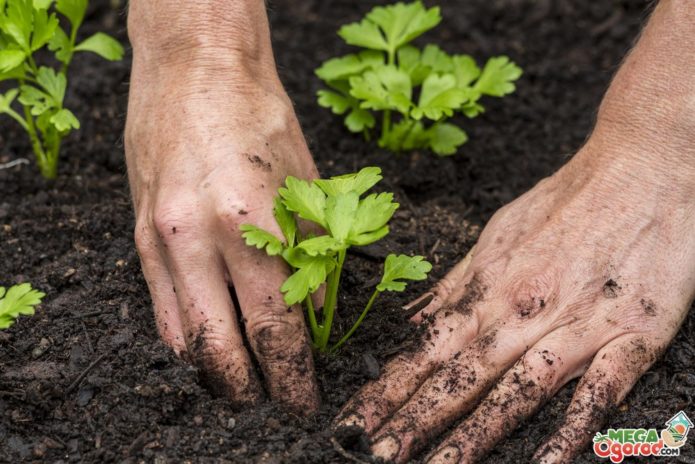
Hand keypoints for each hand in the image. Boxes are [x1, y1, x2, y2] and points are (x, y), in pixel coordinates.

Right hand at [125, 1, 318, 412]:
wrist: (194, 66)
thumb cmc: (260, 117)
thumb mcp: (307, 184)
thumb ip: (313, 257)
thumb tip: (317, 319)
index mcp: (250, 224)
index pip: (276, 328)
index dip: (292, 376)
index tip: (304, 402)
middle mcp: (196, 239)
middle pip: (223, 348)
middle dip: (252, 390)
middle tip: (274, 409)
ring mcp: (160, 239)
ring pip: (184, 338)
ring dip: (215, 373)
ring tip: (241, 389)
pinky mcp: (139, 234)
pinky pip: (159, 307)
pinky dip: (184, 341)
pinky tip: (204, 353)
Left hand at [335, 142, 694, 461]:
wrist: (642, 165)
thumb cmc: (565, 199)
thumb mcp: (496, 232)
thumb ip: (457, 282)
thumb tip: (414, 317)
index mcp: (490, 288)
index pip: (426, 349)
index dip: (387, 389)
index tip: (354, 420)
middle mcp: (523, 312)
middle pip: (458, 377)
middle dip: (412, 420)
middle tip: (371, 453)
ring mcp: (575, 326)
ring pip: (515, 392)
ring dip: (472, 436)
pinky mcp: (631, 335)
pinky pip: (598, 392)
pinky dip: (571, 429)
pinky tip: (543, 463)